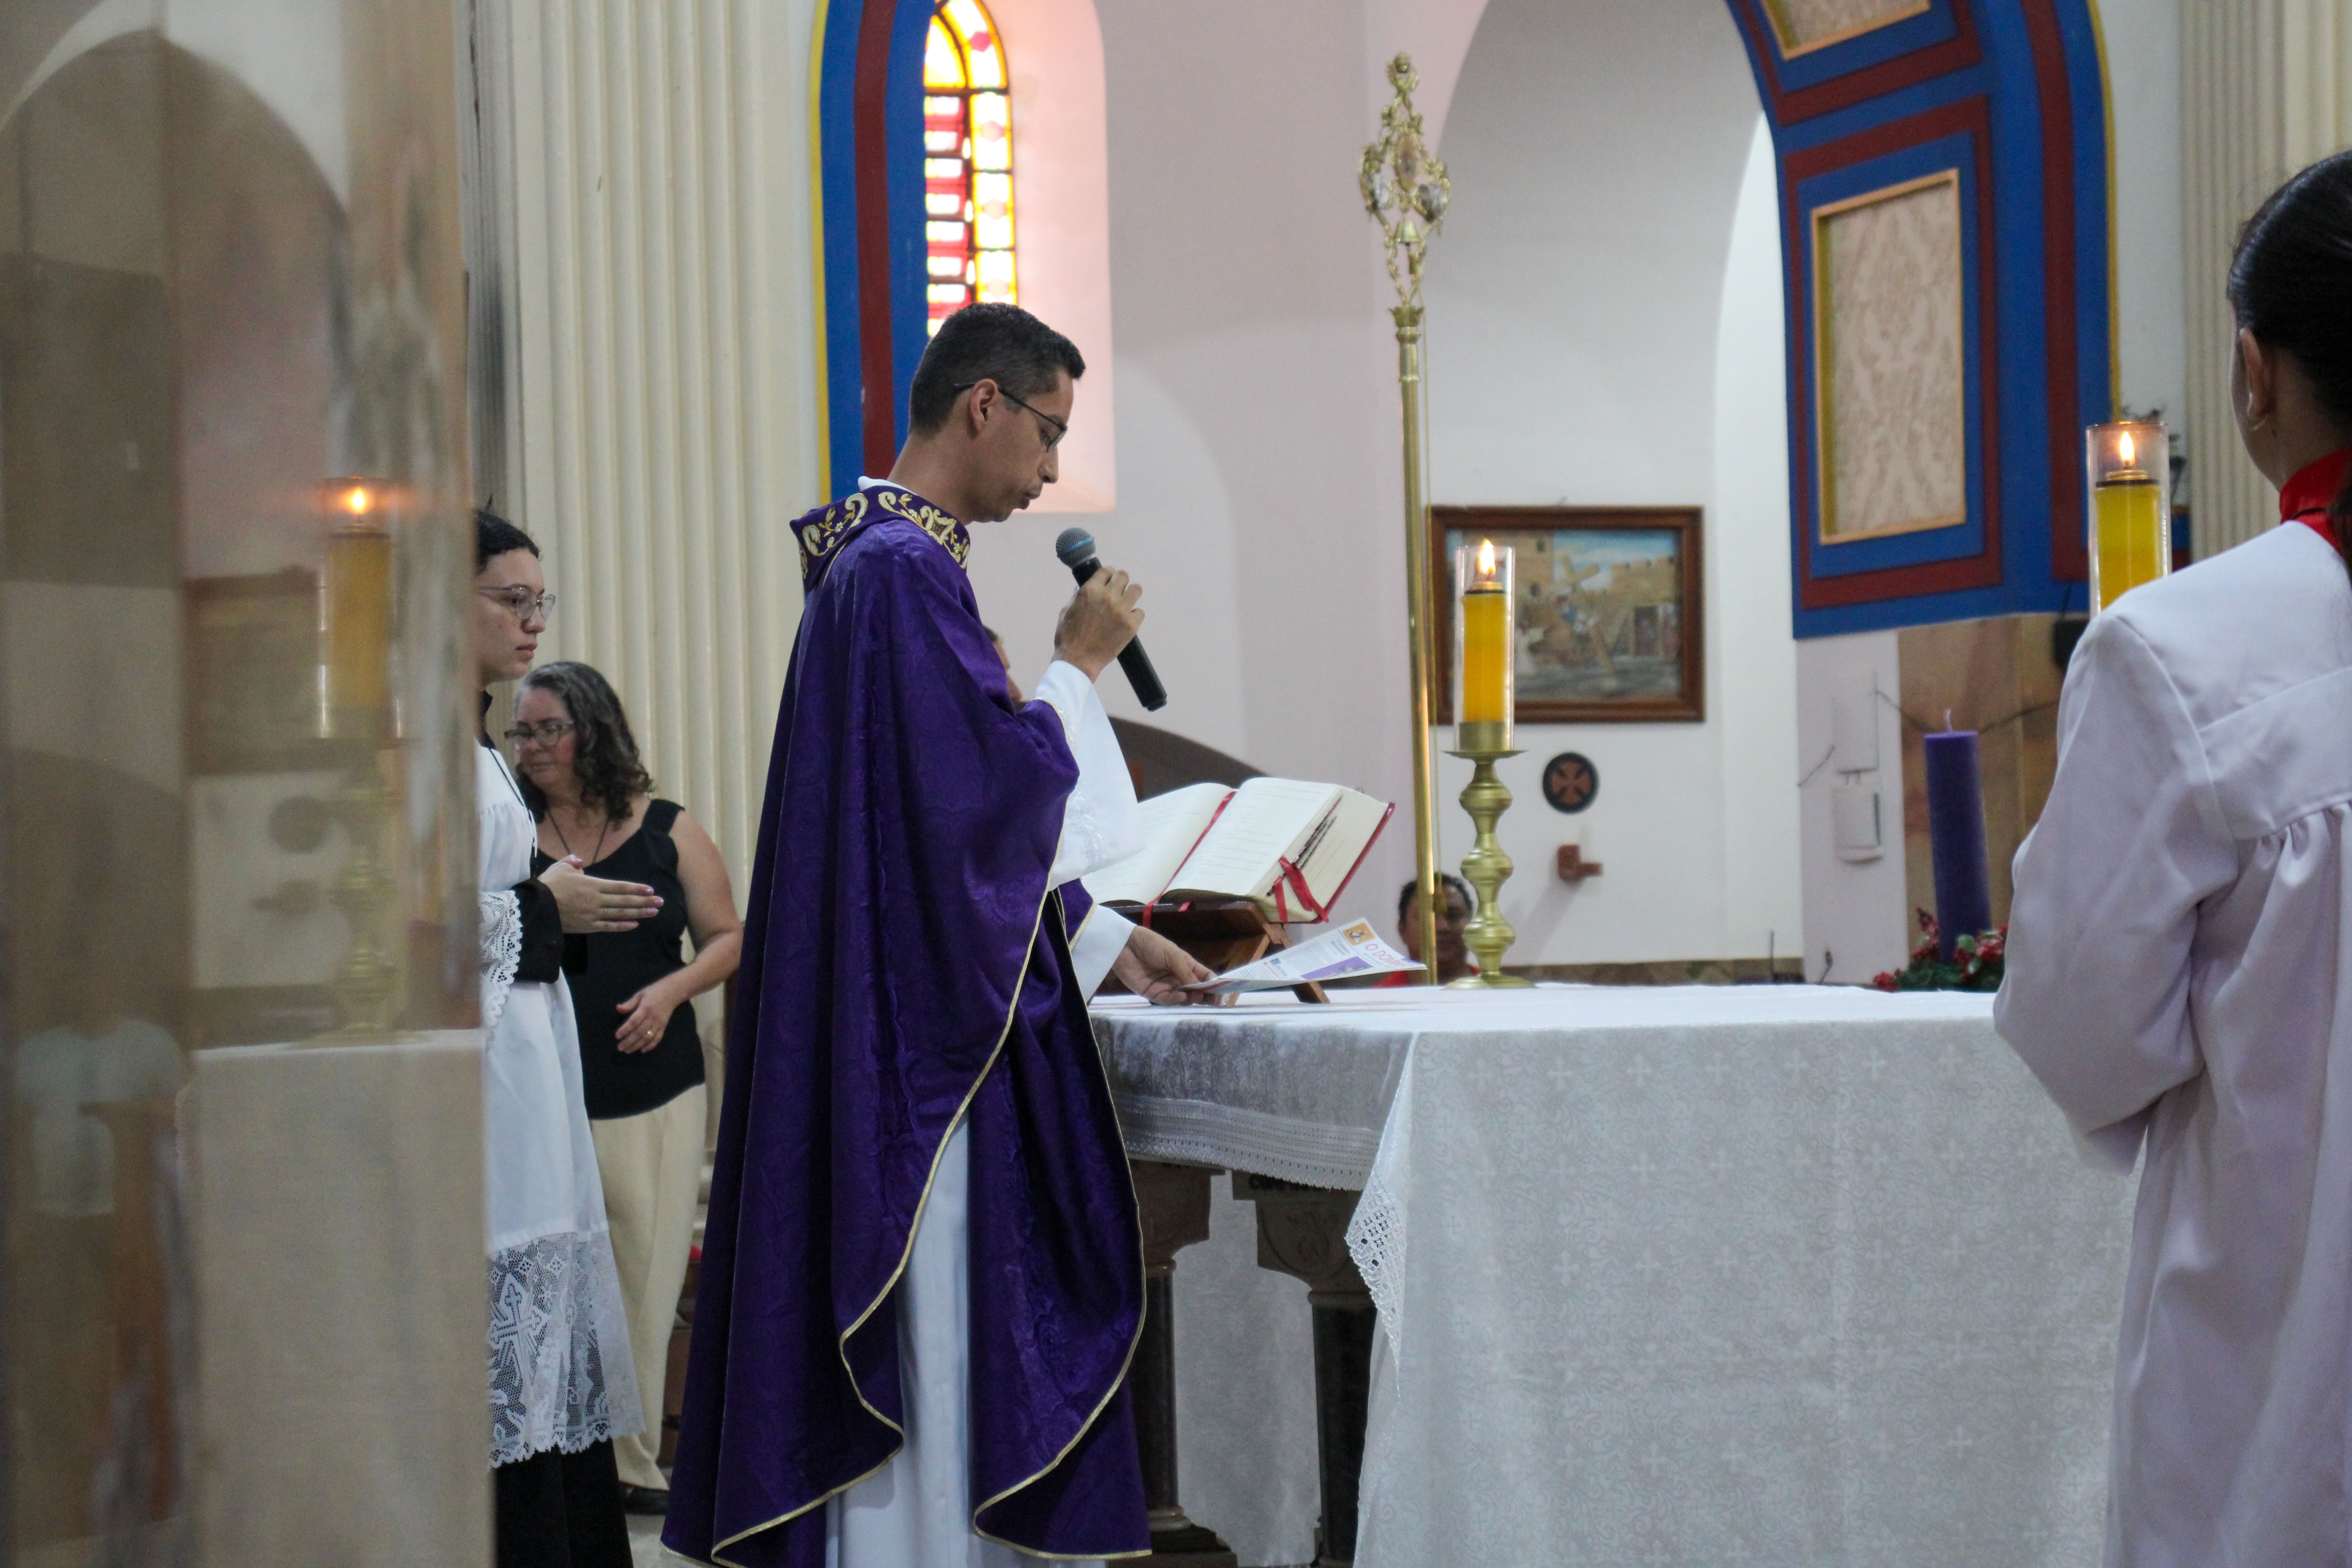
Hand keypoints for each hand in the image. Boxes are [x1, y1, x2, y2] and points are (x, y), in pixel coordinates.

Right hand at [540, 856, 661, 933]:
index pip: (620, 887)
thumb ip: (572, 862)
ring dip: (638, 913)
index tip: (651, 890)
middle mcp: (596, 900)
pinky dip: (622, 926)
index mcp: (592, 884)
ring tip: (653, 912)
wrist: (535, 907)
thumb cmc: (547, 885)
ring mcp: (592, 915)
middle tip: (661, 903)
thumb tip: (579, 861)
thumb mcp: (560, 868)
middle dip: (644, 902)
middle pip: (625, 901)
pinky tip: (634, 924)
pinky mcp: (586, 927)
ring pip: (620, 914)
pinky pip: (608, 927)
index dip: (637, 889)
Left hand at [614, 980, 682, 1051]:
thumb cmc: (654, 992)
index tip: (617, 1036)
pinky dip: (650, 1046)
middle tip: (620, 1047)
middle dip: (629, 1041)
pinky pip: (657, 1038)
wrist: (673, 992)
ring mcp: (659, 1023)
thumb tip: (618, 1008)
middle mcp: (652, 1018)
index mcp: (645, 1008)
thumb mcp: (640, 994)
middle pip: (639, 1032)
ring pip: (647, 1038)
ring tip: (627, 1050)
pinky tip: (643, 1050)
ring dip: (637, 1045)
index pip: (634, 1021)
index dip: (625, 1030)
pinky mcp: (664, 1027)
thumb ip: (629, 1003)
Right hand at [1053, 567, 1143, 680]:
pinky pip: (1140, 612)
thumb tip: (1083, 588)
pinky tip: (1126, 621)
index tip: (1108, 581)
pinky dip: (1134, 616)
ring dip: (1131, 594)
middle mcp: (1108, 596)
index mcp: (1090, 590)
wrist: (1078, 661)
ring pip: (1136, 590)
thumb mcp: (1066, 612)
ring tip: (1126, 603)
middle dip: (1120, 582)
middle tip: (1117, 592)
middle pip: (1123, 576)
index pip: (1107, 571)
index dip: (1108, 575)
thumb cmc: (1068, 637)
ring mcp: (1122, 610)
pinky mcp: (1131, 625)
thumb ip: (1077, 597)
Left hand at [1111, 924, 1215, 1004]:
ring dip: (1191, 998)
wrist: (1124, 946)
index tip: (1223, 992)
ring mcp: (1166, 986)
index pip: (1204, 977)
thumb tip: (1201, 989)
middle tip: (1214, 1001)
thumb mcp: (1173, 955)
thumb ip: (1186, 972)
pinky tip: (1182, 996)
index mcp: (1185, 964)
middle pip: (1196, 990)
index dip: (1214, 984)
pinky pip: (1168, 1000)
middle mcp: (1177, 977)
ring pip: (1183, 998)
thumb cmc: (1151, 945)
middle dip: (1206, 996)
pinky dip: (1177, 1000)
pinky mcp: (1153, 994)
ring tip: (1196, 996)